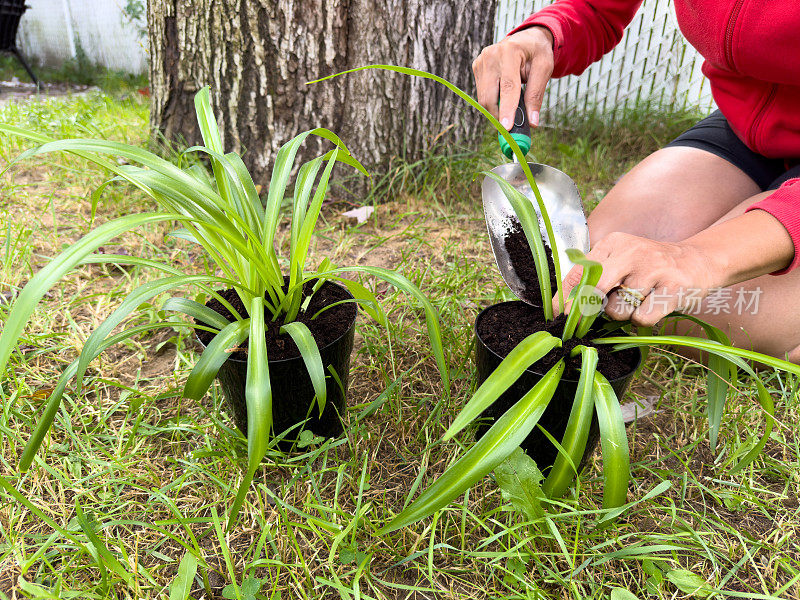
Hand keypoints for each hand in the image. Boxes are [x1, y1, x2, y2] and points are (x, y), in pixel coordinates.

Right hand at [472, 26, 553, 129]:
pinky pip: (482, 93)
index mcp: (510, 51)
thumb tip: (532, 122)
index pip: (507, 87)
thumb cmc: (537, 53)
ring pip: (483, 98)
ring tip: (510, 107)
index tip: (507, 128)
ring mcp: (481, 61)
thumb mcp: (544, 70)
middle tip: (511, 128)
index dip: (506, 109)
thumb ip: (536, 95)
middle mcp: (491, 55)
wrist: (526, 38)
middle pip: (489, 96)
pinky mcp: (476, 67)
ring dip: (496, 109)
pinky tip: (503, 94)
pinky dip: (493, 101)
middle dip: (499, 116)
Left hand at [557, 232, 719, 326]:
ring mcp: (654, 270)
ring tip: (636, 301)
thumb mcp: (618, 259)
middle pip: (595, 289)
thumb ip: (590, 275)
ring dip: (622, 314)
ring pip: (617, 310)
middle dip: (588, 307)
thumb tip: (559, 304)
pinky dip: (642, 319)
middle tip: (592, 315)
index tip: (558, 314)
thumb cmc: (648, 267)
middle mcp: (632, 252)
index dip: (565, 297)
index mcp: (613, 243)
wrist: (697, 261)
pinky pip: (642, 319)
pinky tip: (652, 306)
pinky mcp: (673, 289)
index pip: (579, 272)